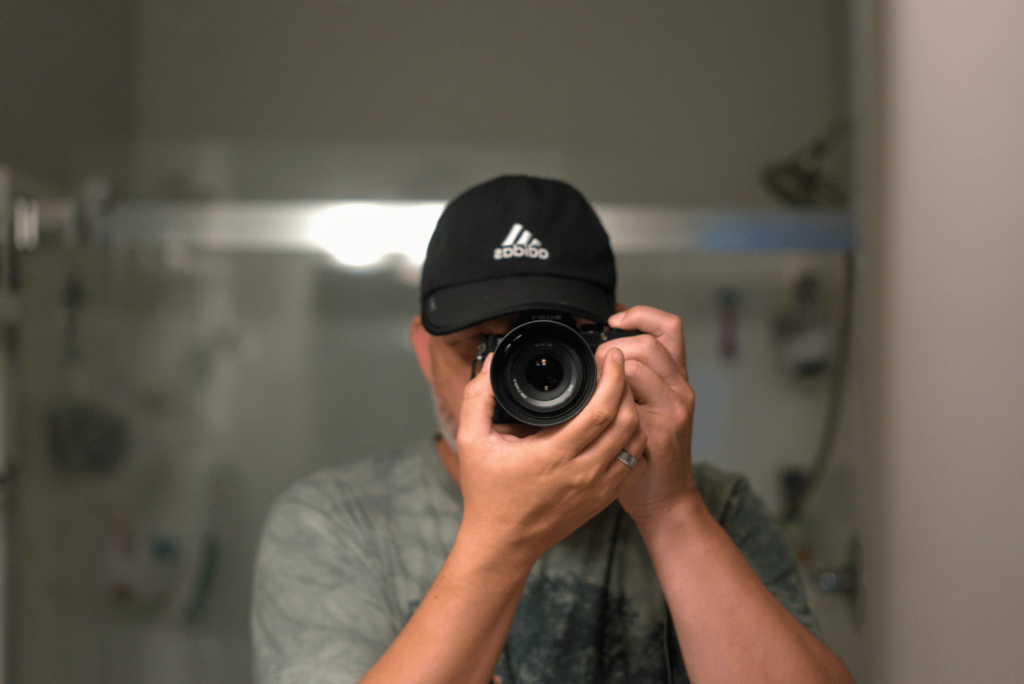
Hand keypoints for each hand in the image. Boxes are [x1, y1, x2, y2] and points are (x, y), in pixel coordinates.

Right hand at [454, 349, 646, 567]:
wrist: (502, 544)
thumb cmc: (487, 494)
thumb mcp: (471, 441)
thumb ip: (478, 397)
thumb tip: (492, 363)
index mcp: (554, 455)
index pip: (601, 411)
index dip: (613, 378)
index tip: (610, 357)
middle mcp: (583, 473)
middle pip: (627, 422)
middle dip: (627, 388)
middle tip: (616, 370)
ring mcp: (598, 489)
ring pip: (636, 443)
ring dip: (633, 414)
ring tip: (619, 395)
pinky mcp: (604, 500)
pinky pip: (635, 465)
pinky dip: (635, 442)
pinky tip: (621, 428)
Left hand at [596, 306, 697, 524]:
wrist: (665, 499)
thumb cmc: (648, 454)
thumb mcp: (647, 408)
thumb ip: (631, 380)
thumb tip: (598, 352)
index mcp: (675, 379)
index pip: (669, 327)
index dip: (641, 314)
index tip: (613, 318)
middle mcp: (680, 390)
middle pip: (649, 343)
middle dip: (613, 347)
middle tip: (595, 366)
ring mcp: (673, 411)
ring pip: (638, 366)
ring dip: (608, 372)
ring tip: (596, 391)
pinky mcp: (660, 432)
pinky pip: (629, 402)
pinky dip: (608, 400)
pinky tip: (598, 413)